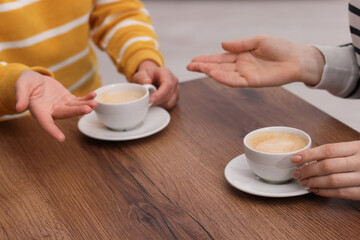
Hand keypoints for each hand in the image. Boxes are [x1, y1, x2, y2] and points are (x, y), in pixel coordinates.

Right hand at [15, 70, 97, 141]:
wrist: (34, 80)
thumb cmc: (26, 84)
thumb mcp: (21, 87)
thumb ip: (21, 97)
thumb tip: (18, 108)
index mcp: (39, 111)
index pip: (46, 123)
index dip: (52, 131)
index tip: (61, 138)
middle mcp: (52, 111)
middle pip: (66, 114)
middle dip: (77, 112)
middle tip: (88, 109)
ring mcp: (62, 106)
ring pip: (75, 108)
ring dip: (85, 106)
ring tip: (95, 103)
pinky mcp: (68, 100)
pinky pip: (79, 101)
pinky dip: (86, 98)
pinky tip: (94, 95)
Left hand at [132, 60, 178, 108]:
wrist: (151, 75)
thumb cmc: (147, 74)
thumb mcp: (140, 73)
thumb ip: (142, 77)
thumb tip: (147, 82)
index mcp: (166, 73)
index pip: (167, 85)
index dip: (160, 94)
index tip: (150, 100)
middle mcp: (174, 80)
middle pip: (169, 95)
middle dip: (157, 101)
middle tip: (146, 103)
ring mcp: (176, 89)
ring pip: (170, 102)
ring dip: (159, 104)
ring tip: (150, 101)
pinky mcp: (175, 96)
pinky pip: (170, 104)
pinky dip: (162, 106)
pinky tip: (155, 102)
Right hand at [187, 35, 324, 86]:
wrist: (297, 58)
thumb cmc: (281, 48)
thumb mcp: (258, 40)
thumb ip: (240, 44)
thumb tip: (222, 45)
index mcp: (242, 56)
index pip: (220, 58)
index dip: (207, 59)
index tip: (194, 60)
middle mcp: (241, 66)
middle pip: (219, 67)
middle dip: (204, 66)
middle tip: (189, 66)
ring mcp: (246, 75)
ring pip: (224, 74)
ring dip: (210, 72)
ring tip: (198, 68)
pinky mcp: (253, 82)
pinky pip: (235, 81)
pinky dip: (223, 78)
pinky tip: (213, 74)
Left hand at [291, 141, 359, 199]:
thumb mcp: (355, 149)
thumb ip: (337, 152)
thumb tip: (309, 156)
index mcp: (357, 147)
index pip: (328, 150)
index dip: (308, 154)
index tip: (294, 158)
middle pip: (327, 166)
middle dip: (308, 170)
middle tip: (297, 173)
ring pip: (332, 181)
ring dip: (314, 183)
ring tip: (303, 182)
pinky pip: (341, 193)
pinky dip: (325, 193)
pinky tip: (315, 190)